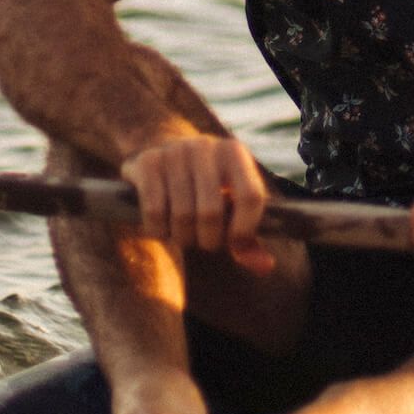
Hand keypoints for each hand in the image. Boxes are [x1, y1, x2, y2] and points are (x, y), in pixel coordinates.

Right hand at [119, 134, 275, 275]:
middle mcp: (206, 147)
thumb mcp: (230, 204)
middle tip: (203, 240)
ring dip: (182, 237)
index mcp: (235, 153)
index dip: (244, 229)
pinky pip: (155, 212)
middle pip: (211, 212)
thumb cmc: (204, 187)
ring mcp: (175, 152)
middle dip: (207, 239)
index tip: (234, 243)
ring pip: (182, 215)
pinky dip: (158, 230)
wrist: (162, 148)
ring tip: (184, 233)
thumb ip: (247, 238)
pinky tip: (162, 226)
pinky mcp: (148, 162)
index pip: (250, 197)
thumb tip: (265, 266)